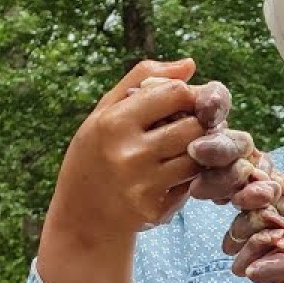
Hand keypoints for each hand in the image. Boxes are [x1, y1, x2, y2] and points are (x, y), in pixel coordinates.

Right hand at [47, 57, 206, 244]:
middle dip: (201, 124)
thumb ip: (144, 80)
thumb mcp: (105, 111)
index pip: (176, 93)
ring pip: (199, 158)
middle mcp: (128, 153)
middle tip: (197, 127)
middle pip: (194, 127)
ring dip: (201, 151)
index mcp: (113, 122)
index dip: (190, 95)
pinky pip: (192, 184)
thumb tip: (190, 65)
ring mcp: (142, 185)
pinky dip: (192, 177)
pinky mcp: (155, 209)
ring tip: (188, 149)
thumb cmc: (94, 154)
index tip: (188, 103)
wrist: (81, 217)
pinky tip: (177, 175)